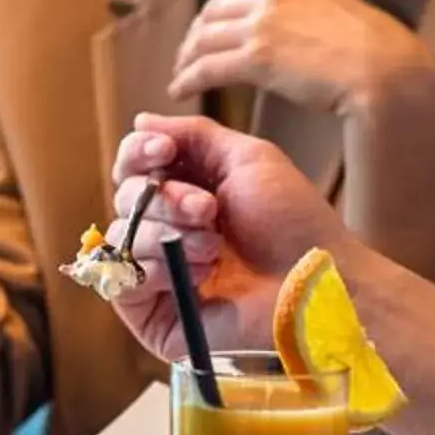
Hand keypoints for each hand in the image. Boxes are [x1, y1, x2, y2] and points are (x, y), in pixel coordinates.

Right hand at [102, 114, 341, 359]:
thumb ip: (194, 134)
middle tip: (208, 209)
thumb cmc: (292, 224)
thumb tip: (140, 121)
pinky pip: (122, 279)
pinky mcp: (153, 313)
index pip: (136, 165)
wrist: (313, 286)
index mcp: (189, 192)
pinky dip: (155, 268)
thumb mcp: (249, 160)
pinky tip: (197, 274)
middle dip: (164, 197)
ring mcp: (159, 272)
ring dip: (168, 234)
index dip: (139, 151)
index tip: (164, 150)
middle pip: (125, 196)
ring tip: (213, 249)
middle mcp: (170, 229)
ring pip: (122, 235)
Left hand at [171, 0, 434, 116]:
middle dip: (195, 33)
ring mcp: (262, 23)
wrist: (389, 72)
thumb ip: (312, 13)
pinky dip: (188, 78)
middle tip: (187, 55)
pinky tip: (181, 90)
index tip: (207, 26)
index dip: (213, 7)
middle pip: (213, 11)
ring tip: (180, 76)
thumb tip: (302, 30)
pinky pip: (207, 66)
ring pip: (204, 39)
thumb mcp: (341, 14)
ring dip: (186, 58)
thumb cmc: (380, 54)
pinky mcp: (256, 57)